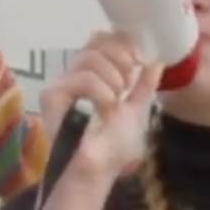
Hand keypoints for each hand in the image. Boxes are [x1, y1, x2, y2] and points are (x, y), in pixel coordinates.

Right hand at [41, 31, 157, 196]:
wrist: (99, 170)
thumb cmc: (114, 147)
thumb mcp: (137, 110)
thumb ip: (144, 85)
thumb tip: (157, 60)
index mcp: (94, 75)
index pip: (102, 39)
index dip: (122, 42)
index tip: (138, 61)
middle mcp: (75, 75)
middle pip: (96, 41)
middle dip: (120, 59)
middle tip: (127, 85)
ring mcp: (62, 84)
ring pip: (90, 58)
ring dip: (112, 80)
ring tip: (114, 104)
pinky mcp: (52, 96)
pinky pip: (81, 77)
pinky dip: (100, 92)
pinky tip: (103, 109)